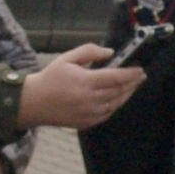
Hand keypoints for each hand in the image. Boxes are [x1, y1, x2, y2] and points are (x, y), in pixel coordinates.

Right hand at [16, 45, 146, 131]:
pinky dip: (116, 104)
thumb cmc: (50, 78)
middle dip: (133, 83)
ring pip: (116, 103)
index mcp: (85, 82)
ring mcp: (89, 113)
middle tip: (141, 75)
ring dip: (127, 94)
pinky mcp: (87, 122)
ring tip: (133, 85)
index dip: (130, 73)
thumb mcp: (67, 58)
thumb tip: (110, 53)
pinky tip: (119, 97)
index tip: (140, 69)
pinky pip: (108, 114)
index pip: (115, 77)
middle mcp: (89, 99)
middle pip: (119, 91)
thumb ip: (89, 51)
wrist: (33, 103)